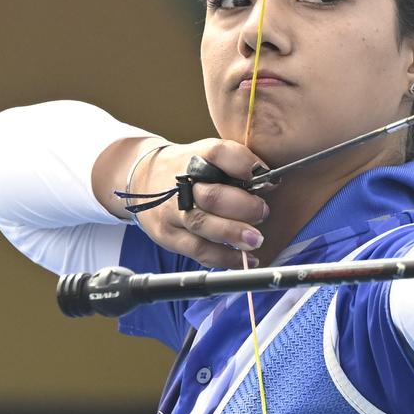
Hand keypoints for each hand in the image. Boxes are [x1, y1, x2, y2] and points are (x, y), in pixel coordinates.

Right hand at [131, 139, 269, 268]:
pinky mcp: (169, 236)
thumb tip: (270, 181)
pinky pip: (198, 251)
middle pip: (212, 196)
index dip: (247, 166)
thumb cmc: (188, 169)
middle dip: (243, 207)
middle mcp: (181, 184)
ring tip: (255, 240)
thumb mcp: (209, 155)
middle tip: (263, 212)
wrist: (142, 179)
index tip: (270, 179)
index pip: (221, 153)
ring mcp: (172, 212)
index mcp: (196, 157)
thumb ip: (238, 165)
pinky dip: (224, 258)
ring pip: (202, 225)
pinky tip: (244, 259)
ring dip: (233, 234)